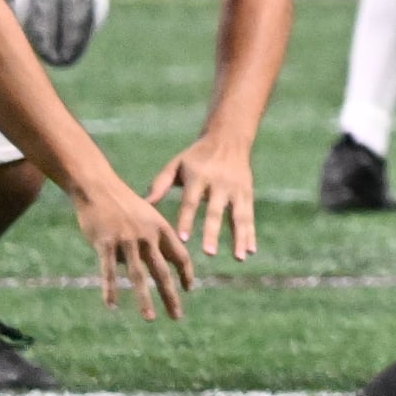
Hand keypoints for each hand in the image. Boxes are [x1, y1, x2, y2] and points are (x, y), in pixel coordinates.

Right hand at [72, 173, 194, 319]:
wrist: (98, 187)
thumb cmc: (123, 204)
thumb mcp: (146, 218)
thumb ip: (150, 242)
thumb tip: (147, 269)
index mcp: (161, 228)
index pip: (180, 256)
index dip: (185, 274)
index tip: (189, 289)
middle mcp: (147, 236)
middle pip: (162, 271)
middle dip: (171, 296)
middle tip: (177, 317)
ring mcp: (126, 240)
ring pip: (138, 275)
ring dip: (144, 299)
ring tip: (150, 318)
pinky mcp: (105, 243)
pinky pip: (108, 271)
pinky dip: (110, 289)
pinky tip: (112, 305)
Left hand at [148, 131, 259, 263]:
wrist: (229, 138)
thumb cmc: (195, 156)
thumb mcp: (176, 165)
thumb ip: (160, 184)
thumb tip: (144, 205)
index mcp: (198, 176)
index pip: (190, 201)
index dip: (186, 220)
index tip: (182, 239)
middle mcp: (219, 183)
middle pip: (215, 211)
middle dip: (212, 233)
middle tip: (209, 253)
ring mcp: (236, 189)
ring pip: (239, 216)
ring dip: (240, 237)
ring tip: (239, 258)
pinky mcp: (247, 193)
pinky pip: (249, 216)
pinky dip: (251, 234)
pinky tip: (251, 251)